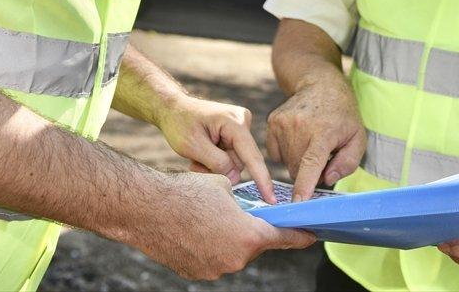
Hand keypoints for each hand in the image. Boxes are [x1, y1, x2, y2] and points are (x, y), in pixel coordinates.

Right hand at [131, 171, 314, 279]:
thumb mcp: (224, 186)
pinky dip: (210, 245)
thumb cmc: (186, 191)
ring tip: (208, 216)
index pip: (284, 238)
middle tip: (241, 213)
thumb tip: (245, 205)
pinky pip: (211, 258)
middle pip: (254, 244)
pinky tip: (195, 228)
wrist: (146, 208)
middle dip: (252, 229)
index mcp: (249, 236)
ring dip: (228, 237)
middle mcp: (235, 259)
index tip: (312, 236)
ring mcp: (214, 270)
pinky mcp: (195, 272)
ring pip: (231, 251)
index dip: (300, 236)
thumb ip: (242, 201)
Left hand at [155, 93, 275, 202]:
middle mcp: (243, 122)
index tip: (272, 200)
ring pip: (234, 163)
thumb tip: (236, 177)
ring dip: (214, 166)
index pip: (252, 157)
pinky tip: (201, 154)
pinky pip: (230, 158)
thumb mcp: (193, 146)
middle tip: (195, 164)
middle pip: (240, 163)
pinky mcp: (236, 134)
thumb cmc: (180, 123)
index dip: (262, 180)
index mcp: (235, 122)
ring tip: (196, 158)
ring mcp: (240, 128)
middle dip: (219, 169)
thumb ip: (217, 163)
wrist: (172, 108)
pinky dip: (215, 162)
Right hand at [266, 70, 364, 201]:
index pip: (311, 163)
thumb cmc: (343, 115)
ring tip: (311, 143)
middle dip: (309, 173)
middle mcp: (300, 126)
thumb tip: (327, 179)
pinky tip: (298, 139)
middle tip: (323, 158)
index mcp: (324, 132)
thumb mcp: (358, 138)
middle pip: (298, 168)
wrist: (321, 84)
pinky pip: (276, 153)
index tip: (298, 203)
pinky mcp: (272, 122)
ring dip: (299, 162)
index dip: (304, 185)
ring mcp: (283, 123)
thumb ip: (347, 163)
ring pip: (286, 163)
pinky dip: (287, 153)